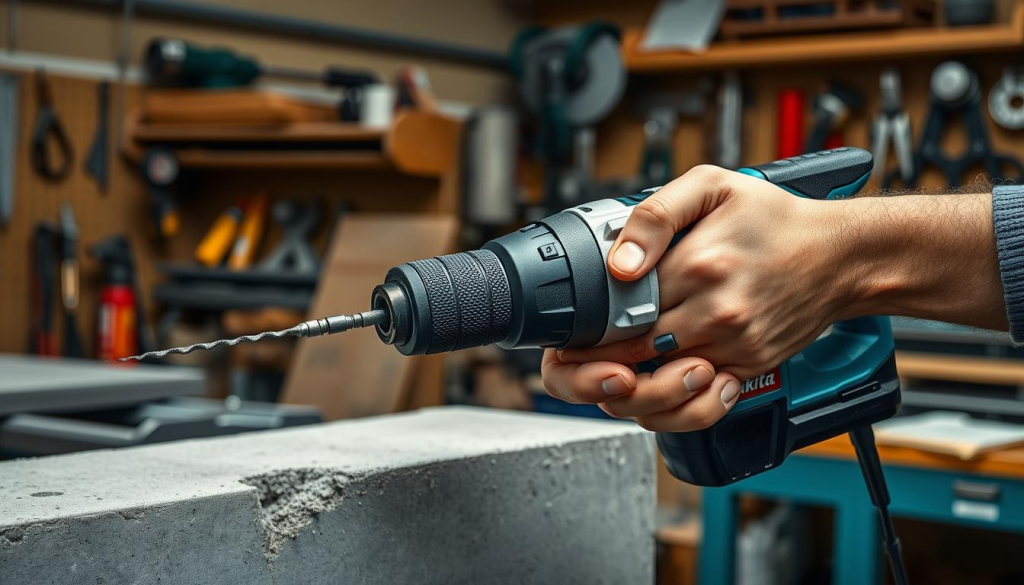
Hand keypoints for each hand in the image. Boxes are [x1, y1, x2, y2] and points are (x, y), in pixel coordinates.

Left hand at [543, 164, 854, 430]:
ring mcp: (734, 346)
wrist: (840, 255)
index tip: (568, 336)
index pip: (619, 312)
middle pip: (633, 357)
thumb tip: (618, 262)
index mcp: (698, 266)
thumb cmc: (775, 219)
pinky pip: (701, 407)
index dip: (585, 330)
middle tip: (573, 362)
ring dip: (626, 392)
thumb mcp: (712, 186)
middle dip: (595, 365)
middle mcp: (715, 313)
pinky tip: (654, 391)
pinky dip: (670, 409)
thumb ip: (655, 214)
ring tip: (608, 378)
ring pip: (661, 390)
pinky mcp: (749, 368)